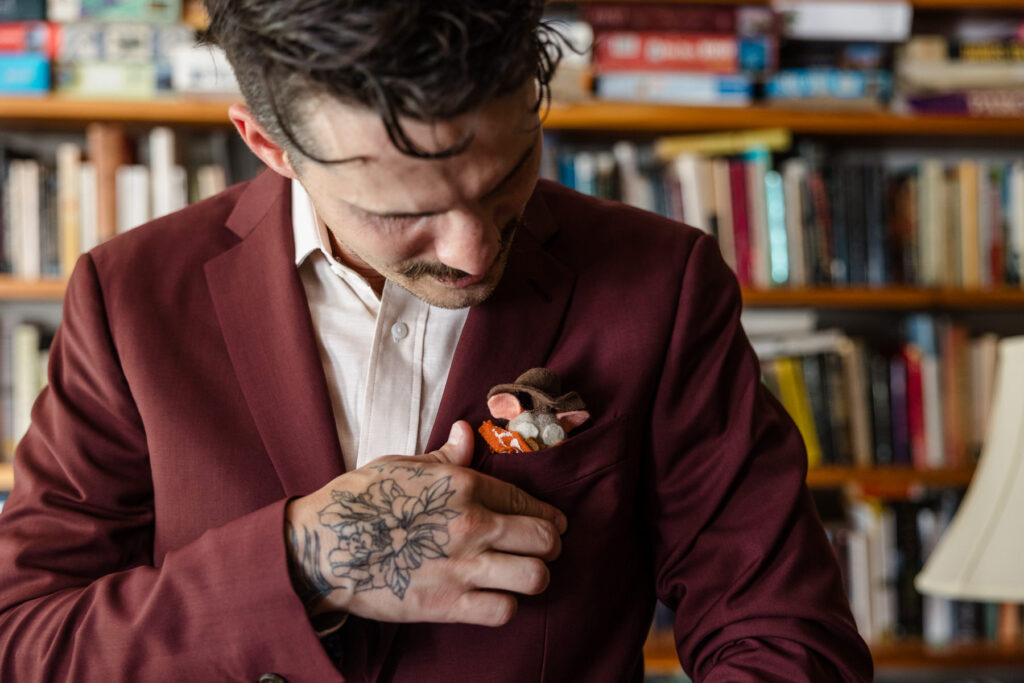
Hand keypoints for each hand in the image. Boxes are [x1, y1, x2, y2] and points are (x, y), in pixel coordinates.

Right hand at [284, 421, 566, 626]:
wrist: (322, 546)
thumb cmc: (359, 501)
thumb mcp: (402, 466)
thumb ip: (445, 456)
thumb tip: (466, 432)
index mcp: (463, 485)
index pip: (524, 498)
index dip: (545, 513)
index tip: (555, 523)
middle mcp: (471, 523)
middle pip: (543, 538)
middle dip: (550, 544)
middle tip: (544, 549)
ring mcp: (462, 566)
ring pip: (535, 576)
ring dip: (535, 577)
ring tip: (526, 576)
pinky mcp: (447, 604)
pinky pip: (503, 610)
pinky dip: (507, 606)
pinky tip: (496, 599)